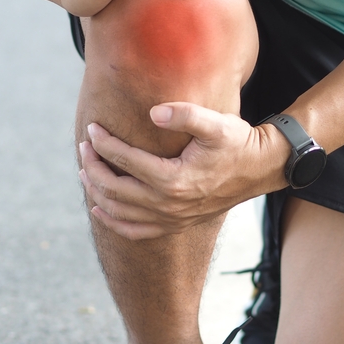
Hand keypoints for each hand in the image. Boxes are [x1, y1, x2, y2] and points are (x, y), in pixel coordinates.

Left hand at [78, 102, 290, 239]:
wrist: (259, 169)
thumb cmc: (237, 142)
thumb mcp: (216, 123)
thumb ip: (184, 114)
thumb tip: (153, 112)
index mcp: (173, 179)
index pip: (124, 161)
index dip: (103, 144)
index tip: (92, 128)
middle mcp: (168, 205)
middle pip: (114, 188)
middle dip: (93, 167)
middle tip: (84, 146)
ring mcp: (171, 219)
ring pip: (119, 212)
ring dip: (96, 191)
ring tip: (85, 171)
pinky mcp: (175, 224)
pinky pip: (135, 231)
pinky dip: (113, 222)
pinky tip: (99, 209)